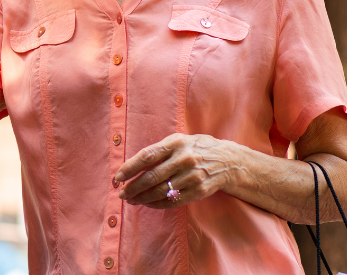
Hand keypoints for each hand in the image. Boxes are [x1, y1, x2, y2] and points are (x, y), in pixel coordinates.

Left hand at [115, 133, 240, 207]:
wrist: (228, 161)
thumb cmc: (196, 149)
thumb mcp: (178, 141)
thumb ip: (158, 151)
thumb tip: (132, 166)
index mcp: (175, 144)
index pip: (146, 157)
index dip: (130, 168)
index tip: (117, 178)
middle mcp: (183, 160)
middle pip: (151, 177)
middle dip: (133, 187)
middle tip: (121, 193)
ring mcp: (192, 177)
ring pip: (160, 191)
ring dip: (142, 198)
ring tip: (131, 200)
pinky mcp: (199, 191)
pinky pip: (173, 201)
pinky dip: (157, 204)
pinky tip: (147, 204)